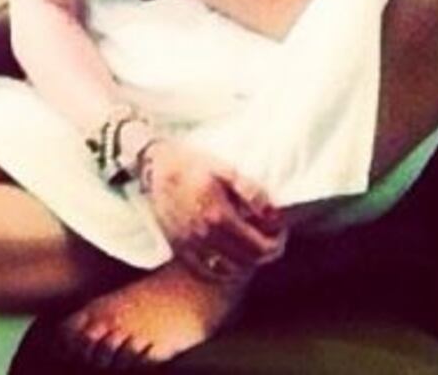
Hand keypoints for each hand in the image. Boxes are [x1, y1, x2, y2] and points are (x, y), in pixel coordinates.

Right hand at [140, 138, 285, 280]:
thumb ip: (252, 192)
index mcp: (220, 216)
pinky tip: (230, 257)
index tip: (280, 232)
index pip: (258, 247)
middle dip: (264, 253)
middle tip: (270, 239)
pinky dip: (223, 270)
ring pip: (228, 271)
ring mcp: (191, 246)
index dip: (276, 243)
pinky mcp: (180, 248)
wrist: (157, 167)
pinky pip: (206, 271)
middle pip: (246, 261)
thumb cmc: (193, 164)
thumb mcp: (226, 170)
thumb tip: (274, 213)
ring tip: (251, 245)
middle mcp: (205, 236)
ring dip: (246, 262)